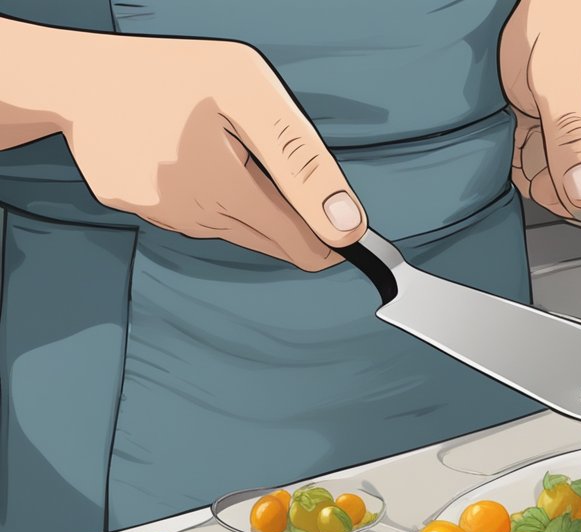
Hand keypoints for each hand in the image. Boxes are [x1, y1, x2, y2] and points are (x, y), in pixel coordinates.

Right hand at [46, 31, 365, 269]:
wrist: (73, 76)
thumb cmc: (166, 75)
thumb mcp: (250, 96)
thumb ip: (303, 164)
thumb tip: (346, 225)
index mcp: (228, 192)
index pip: (303, 247)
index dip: (332, 242)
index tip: (346, 232)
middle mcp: (195, 218)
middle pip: (271, 241)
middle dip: (291, 216)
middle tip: (279, 164)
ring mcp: (163, 217)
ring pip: (233, 227)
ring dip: (247, 201)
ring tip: (228, 147)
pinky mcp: (138, 209)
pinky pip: (194, 212)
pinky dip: (207, 193)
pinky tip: (193, 153)